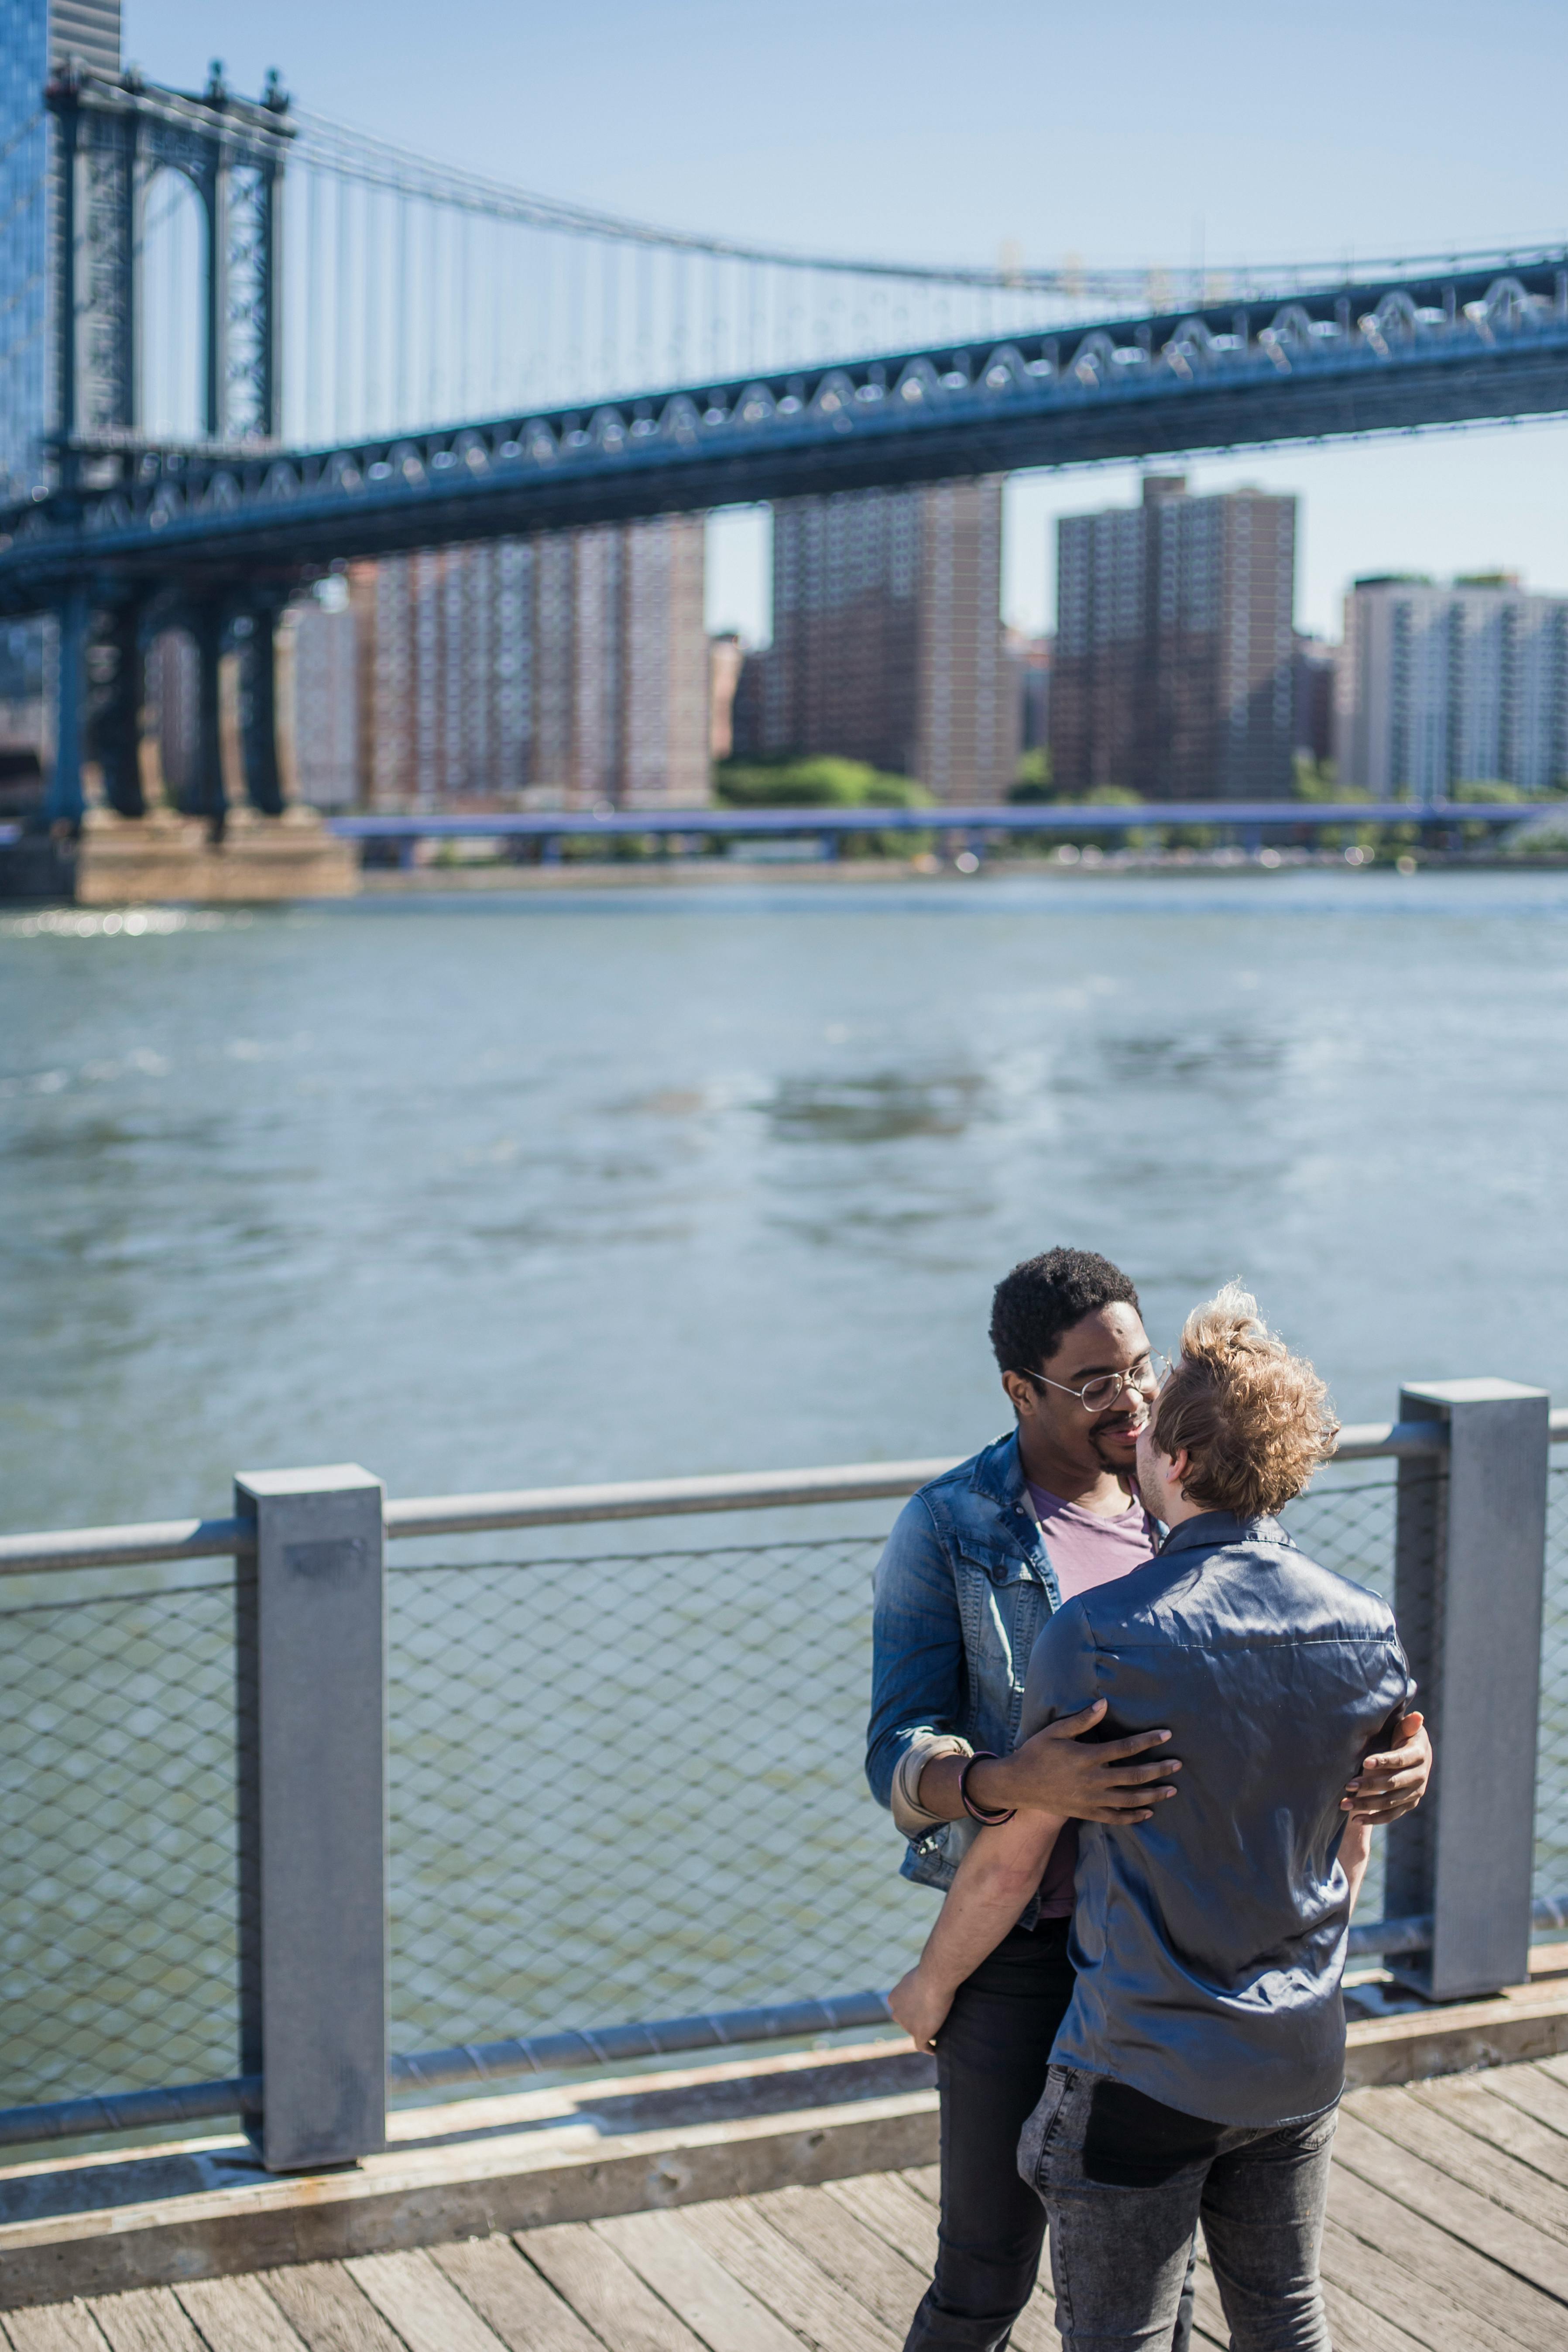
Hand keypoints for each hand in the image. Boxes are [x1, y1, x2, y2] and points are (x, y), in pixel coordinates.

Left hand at [889, 1965, 954, 2052]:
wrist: (934, 1979)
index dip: (910, 2009)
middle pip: (906, 2020)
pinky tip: (935, 2050)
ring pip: (916, 2031)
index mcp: (893, 1998)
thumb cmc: (928, 1972)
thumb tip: (920, 1980)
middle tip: (932, 2016)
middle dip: (915, 2020)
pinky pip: (923, 2046)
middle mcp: (896, 2013)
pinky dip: (928, 2049)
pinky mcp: (919, 2034)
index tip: (920, 2009)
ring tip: (938, 2028)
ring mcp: (907, 2026)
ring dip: (924, 2031)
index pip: (901, 2008)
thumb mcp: (916, 1975)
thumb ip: (914, 1983)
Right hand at [974, 1700, 1179, 1823]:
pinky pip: (1115, 1818)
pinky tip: (1148, 1812)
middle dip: (1159, 1770)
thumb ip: (1082, 1720)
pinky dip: (1133, 1817)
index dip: (1148, 1741)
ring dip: (1153, 1794)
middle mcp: (1093, 1780)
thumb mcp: (1056, 1731)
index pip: (1125, 1748)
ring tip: (1172, 1790)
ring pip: (1129, 1800)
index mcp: (1087, 1757)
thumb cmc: (1036, 1753)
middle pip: (1134, 1776)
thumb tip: (1105, 1704)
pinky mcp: (1087, 1812)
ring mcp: (1091, 1799)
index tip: (1167, 1734)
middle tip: (1178, 1764)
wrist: (1017, 1785)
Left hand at [1342, 1711, 1428, 1822]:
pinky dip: (1374, 1819)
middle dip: (1369, 1785)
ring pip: (1389, 1802)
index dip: (1383, 1761)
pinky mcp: (1409, 1804)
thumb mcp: (1406, 1729)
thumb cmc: (1404, 1737)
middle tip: (1347, 1785)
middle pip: (1392, 1783)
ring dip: (1366, 1804)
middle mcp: (1420, 1777)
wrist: (1416, 1756)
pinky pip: (1391, 1815)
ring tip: (1344, 1804)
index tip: (1364, 1762)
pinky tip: (1355, 1820)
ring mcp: (1415, 1793)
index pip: (1399, 1760)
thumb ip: (1408, 1726)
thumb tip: (1418, 1716)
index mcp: (1419, 1755)